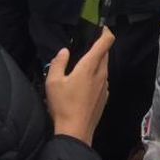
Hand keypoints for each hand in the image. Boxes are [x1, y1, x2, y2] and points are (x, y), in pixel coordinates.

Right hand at [46, 26, 113, 145]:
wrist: (75, 131)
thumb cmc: (63, 105)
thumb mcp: (53, 82)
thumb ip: (58, 63)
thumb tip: (64, 51)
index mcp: (90, 66)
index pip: (106, 41)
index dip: (105, 31)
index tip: (99, 28)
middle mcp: (102, 73)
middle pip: (105, 53)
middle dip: (97, 48)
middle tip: (83, 48)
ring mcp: (105, 85)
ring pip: (104, 67)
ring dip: (96, 64)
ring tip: (80, 68)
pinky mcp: (105, 96)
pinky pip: (102, 80)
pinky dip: (95, 77)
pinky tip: (82, 86)